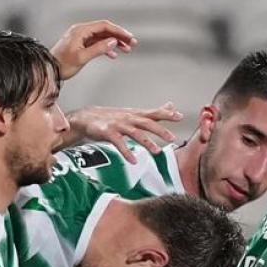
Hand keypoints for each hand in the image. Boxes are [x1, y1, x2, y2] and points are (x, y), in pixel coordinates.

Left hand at [50, 20, 136, 79]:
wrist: (50, 69)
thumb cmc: (61, 63)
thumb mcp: (82, 57)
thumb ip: (98, 48)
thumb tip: (112, 42)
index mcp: (80, 31)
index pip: (104, 26)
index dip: (118, 31)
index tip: (128, 37)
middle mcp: (81, 31)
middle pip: (105, 30)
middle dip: (119, 36)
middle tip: (131, 43)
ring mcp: (81, 38)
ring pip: (102, 37)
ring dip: (115, 42)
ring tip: (126, 49)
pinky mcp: (82, 45)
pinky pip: (98, 43)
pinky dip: (107, 47)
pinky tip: (113, 54)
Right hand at [64, 103, 183, 159]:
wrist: (86, 117)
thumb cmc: (113, 116)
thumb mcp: (135, 113)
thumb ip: (154, 112)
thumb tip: (171, 106)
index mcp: (137, 114)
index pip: (154, 113)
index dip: (166, 114)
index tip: (179, 116)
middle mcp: (129, 118)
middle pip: (146, 123)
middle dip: (160, 130)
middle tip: (171, 138)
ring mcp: (118, 125)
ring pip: (135, 133)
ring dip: (146, 142)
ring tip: (156, 151)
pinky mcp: (108, 133)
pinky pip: (118, 143)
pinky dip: (126, 152)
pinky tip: (133, 160)